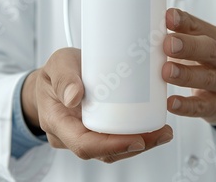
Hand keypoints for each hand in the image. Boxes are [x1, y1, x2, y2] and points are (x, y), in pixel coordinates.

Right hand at [21, 48, 172, 162]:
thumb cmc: (54, 73)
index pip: (83, 144)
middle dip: (135, 146)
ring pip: (112, 149)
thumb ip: (64, 76)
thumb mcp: (57, 64)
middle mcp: (70, 135)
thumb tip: (74, 96)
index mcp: (57, 122)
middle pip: (104, 152)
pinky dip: (134, 135)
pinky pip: (115, 139)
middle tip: (161, 133)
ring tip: (162, 131)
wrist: (52, 78)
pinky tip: (152, 127)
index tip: (137, 140)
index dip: (111, 146)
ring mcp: (84, 135)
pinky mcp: (96, 131)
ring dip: (140, 143)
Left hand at [162, 9, 215, 125]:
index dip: (184, 21)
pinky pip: (202, 106)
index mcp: (213, 38)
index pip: (199, 26)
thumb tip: (141, 30)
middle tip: (168, 44)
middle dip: (189, 46)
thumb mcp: (194, 47)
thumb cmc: (202, 65)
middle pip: (210, 49)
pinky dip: (186, 105)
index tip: (168, 17)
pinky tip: (171, 103)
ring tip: (166, 72)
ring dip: (186, 75)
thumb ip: (174, 38)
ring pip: (207, 78)